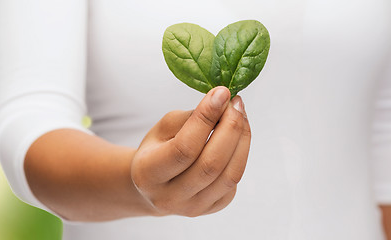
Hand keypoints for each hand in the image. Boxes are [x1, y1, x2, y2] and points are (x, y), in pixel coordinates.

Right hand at [131, 86, 250, 216]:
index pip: (184, 148)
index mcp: (148, 173)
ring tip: (241, 116)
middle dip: (231, 128)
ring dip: (242, 140)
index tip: (222, 92)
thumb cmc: (158, 149)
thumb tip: (225, 102)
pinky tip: (235, 139)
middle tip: (236, 102)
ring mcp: (193, 208)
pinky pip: (234, 181)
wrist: (154, 186)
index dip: (207, 118)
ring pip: (230, 175)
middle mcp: (170, 197)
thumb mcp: (163, 129)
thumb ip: (192, 117)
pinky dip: (240, 155)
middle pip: (211, 164)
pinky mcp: (212, 209)